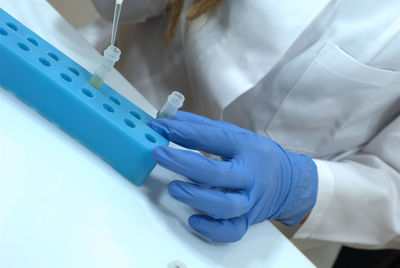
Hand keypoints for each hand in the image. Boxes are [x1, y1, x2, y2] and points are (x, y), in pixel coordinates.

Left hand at [149, 111, 317, 242]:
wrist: (289, 183)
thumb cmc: (256, 156)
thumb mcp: (235, 135)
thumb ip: (202, 129)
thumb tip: (170, 120)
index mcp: (246, 149)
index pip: (214, 139)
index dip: (185, 132)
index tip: (160, 126)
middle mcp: (250, 176)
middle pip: (218, 174)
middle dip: (185, 164)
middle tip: (159, 154)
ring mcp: (249, 201)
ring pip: (225, 206)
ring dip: (197, 198)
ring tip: (173, 188)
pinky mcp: (247, 220)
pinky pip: (231, 231)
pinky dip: (212, 229)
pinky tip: (194, 219)